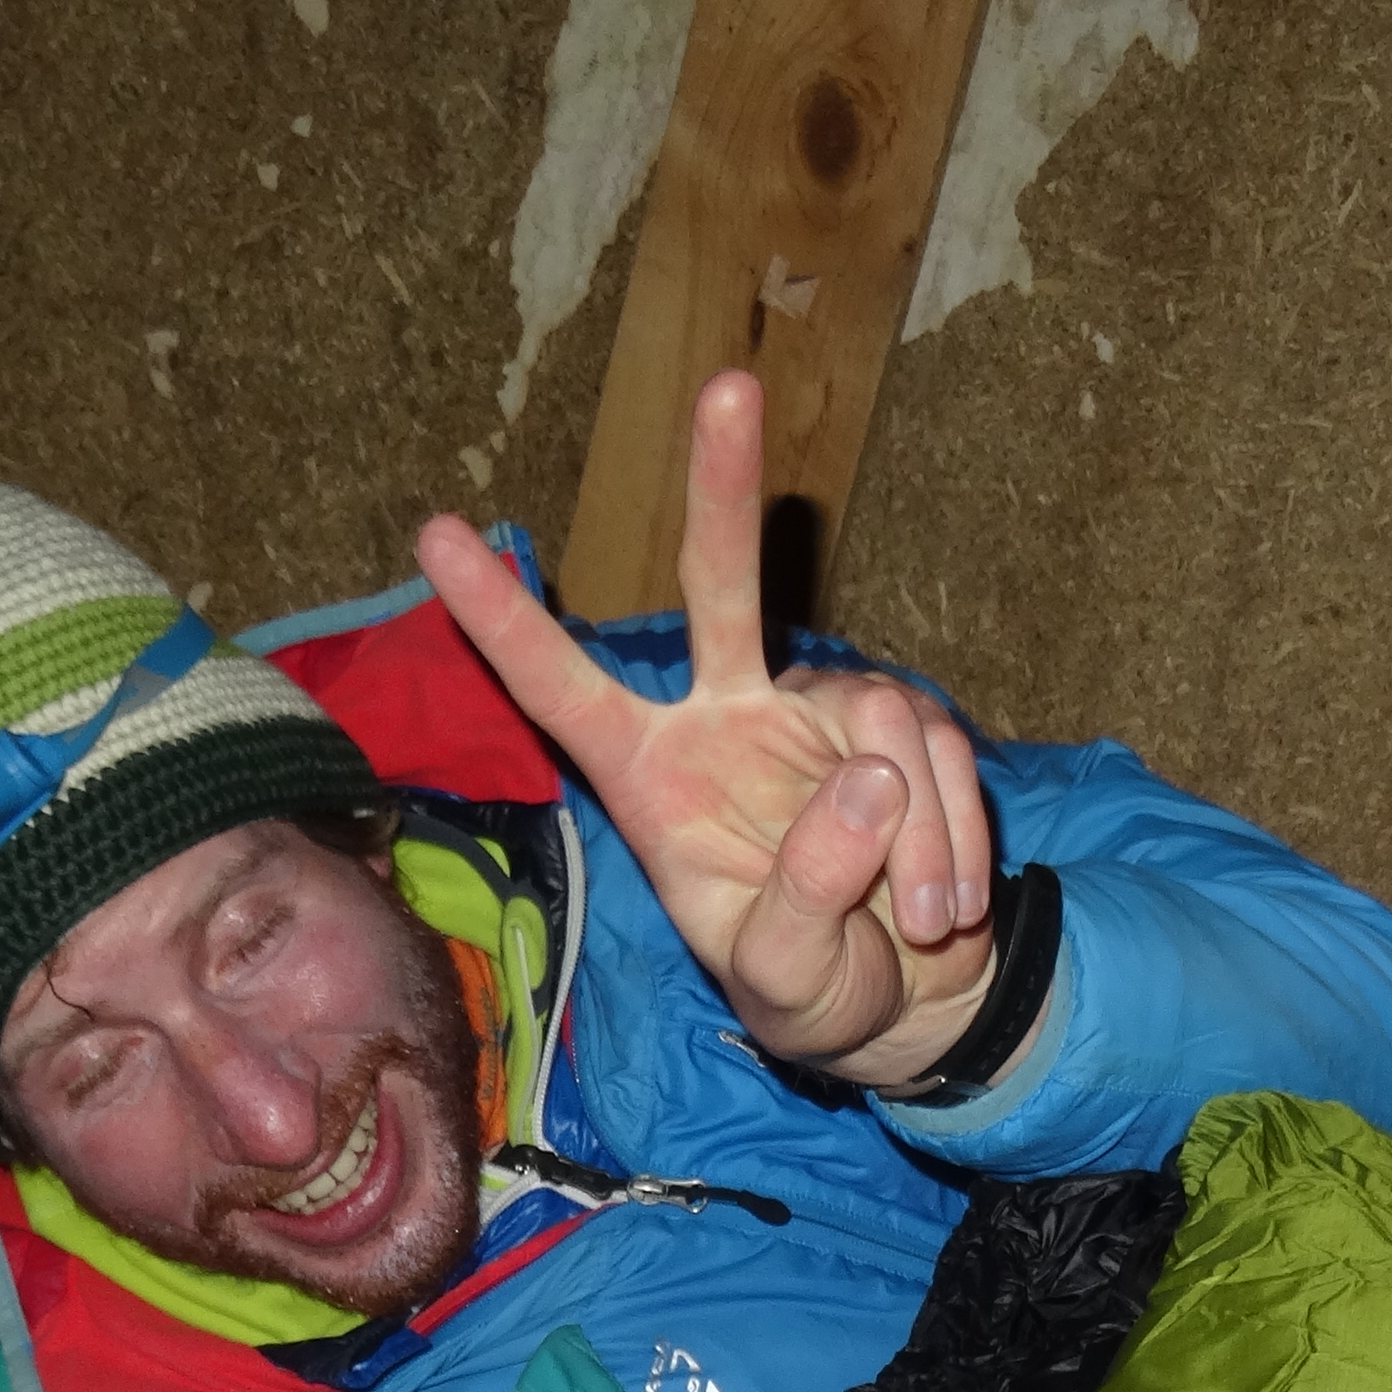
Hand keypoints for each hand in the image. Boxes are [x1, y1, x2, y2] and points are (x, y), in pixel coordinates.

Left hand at [416, 369, 1001, 1083]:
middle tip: (730, 384)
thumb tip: (871, 779)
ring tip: (926, 925)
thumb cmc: (812, 990)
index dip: (500, 618)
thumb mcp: (787, 981)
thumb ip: (807, 895)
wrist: (912, 1007)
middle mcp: (728, 720)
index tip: (434, 535)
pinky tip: (952, 909)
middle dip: (725, 486)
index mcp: (652, 779)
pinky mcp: (905, 730)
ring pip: (882, 723)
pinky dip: (958, 837)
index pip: (563, 688)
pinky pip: (940, 757)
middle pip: (719, 586)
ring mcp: (821, 713)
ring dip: (919, 834)